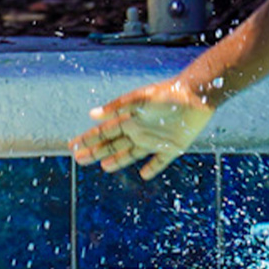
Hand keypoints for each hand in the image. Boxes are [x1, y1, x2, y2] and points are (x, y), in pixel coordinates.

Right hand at [69, 80, 215, 179]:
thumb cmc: (167, 94)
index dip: (88, 139)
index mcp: (130, 118)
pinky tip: (143, 175)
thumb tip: (92, 114)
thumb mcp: (141, 99)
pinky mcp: (172, 147)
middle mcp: (139, 130)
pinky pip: (159, 161)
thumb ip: (118, 107)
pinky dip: (151, 168)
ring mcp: (155, 139)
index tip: (72, 145)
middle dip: (95, 151)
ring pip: (130, 153)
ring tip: (103, 167)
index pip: (103, 131)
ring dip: (116, 160)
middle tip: (79, 158)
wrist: (196, 95)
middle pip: (113, 144)